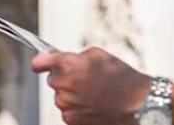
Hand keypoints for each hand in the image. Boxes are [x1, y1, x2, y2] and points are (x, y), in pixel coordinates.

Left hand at [31, 46, 151, 124]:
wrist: (135, 103)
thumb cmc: (120, 76)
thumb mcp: (98, 55)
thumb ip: (74, 56)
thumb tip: (58, 58)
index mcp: (66, 65)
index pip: (38, 63)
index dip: (42, 62)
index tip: (44, 63)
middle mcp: (61, 85)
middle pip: (53, 80)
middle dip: (65, 78)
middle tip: (86, 78)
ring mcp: (64, 105)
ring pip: (62, 97)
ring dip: (73, 94)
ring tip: (95, 93)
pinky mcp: (70, 120)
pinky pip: (69, 111)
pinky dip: (78, 108)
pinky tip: (94, 104)